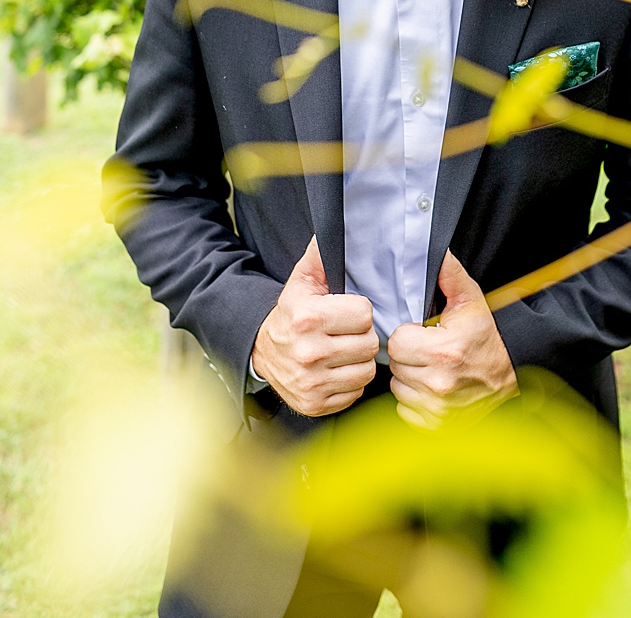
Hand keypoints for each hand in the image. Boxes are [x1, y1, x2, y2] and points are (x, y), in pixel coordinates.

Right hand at [251, 236, 377, 417]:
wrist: (261, 352)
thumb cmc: (290, 315)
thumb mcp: (301, 282)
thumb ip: (320, 257)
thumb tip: (334, 227)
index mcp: (308, 317)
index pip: (364, 314)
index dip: (357, 311)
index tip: (343, 313)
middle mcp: (309, 352)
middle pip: (369, 344)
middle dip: (360, 337)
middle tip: (343, 334)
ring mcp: (312, 382)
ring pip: (367, 371)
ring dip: (358, 361)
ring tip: (340, 352)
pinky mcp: (315, 404)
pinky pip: (355, 393)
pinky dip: (348, 383)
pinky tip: (334, 371)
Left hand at [387, 251, 517, 428]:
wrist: (514, 377)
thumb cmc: (488, 338)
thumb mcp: (471, 301)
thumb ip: (447, 274)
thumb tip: (432, 249)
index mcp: (445, 352)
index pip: (396, 342)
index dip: (407, 336)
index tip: (424, 335)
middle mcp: (441, 385)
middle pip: (395, 366)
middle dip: (408, 356)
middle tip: (428, 351)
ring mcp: (440, 410)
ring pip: (399, 388)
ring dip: (410, 379)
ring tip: (432, 369)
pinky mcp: (439, 426)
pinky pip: (406, 411)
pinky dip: (415, 402)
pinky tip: (433, 390)